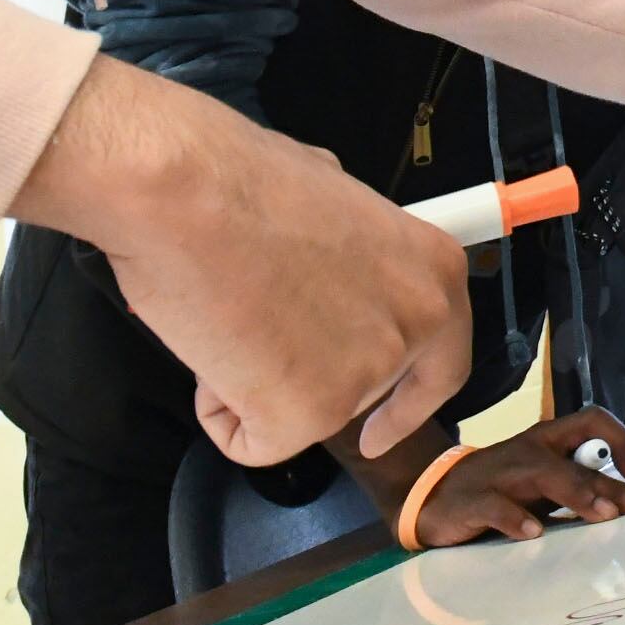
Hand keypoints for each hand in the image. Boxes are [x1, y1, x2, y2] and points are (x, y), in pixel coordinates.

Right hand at [15, 59, 470, 466]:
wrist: (183, 198)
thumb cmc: (238, 183)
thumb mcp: (331, 198)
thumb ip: (354, 250)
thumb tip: (338, 257)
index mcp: (434, 270)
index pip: (442, 361)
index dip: (408, 400)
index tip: (381, 428)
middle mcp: (417, 324)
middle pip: (367, 392)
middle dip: (315, 381)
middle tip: (266, 354)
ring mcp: (368, 373)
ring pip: (306, 414)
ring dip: (258, 383)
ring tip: (228, 319)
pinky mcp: (311, 413)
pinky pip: (256, 441)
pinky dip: (221, 411)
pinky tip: (209, 351)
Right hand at [344, 409, 624, 547]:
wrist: (431, 494)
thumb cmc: (500, 489)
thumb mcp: (540, 483)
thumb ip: (577, 486)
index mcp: (548, 441)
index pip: (591, 420)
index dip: (621, 439)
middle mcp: (529, 451)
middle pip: (576, 459)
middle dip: (611, 484)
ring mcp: (502, 474)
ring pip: (544, 475)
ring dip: (577, 493)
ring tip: (602, 515)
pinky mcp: (475, 500)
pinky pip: (498, 507)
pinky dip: (517, 519)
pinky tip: (534, 534)